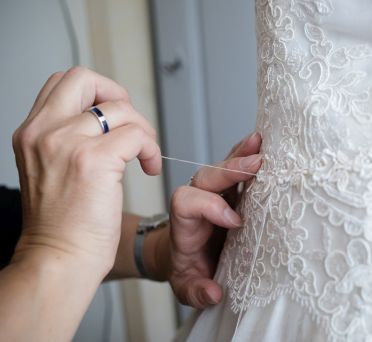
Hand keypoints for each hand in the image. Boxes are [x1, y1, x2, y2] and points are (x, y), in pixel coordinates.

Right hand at [12, 67, 160, 275]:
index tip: (114, 120)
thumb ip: (66, 140)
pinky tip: (150, 168)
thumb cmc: (62, 226)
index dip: (97, 92)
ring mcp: (67, 143)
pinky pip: (137, 135)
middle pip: (85, 78)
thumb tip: (104, 119)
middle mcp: (43, 132)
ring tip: (145, 157)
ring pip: (120, 109)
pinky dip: (151, 149)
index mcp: (31, 132)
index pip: (64, 83)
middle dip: (118, 96)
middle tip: (131, 127)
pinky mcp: (94, 161)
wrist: (59, 260)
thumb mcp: (49, 171)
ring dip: (143, 131)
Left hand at [157, 132, 261, 307]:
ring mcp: (214, 194)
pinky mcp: (230, 191)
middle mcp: (197, 202)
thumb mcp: (186, 286)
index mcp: (185, 225)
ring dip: (241, 154)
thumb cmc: (187, 269)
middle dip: (230, 169)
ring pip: (221, 167)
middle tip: (258, 164)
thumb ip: (195, 291)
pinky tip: (262, 144)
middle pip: (206, 177)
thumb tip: (214, 293)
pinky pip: (234, 167)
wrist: (186, 257)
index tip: (235, 222)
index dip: (210, 207)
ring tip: (263, 143)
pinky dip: (247, 154)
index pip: (187, 202)